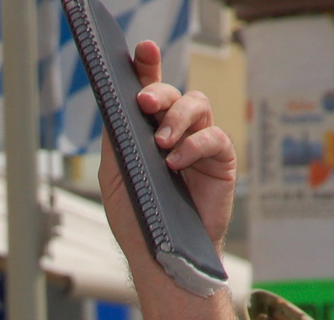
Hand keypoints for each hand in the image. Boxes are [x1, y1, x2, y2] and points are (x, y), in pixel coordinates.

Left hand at [98, 41, 235, 260]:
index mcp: (147, 133)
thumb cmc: (138, 219)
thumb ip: (116, 142)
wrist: (162, 255)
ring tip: (161, 143)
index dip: (147, 67)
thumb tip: (114, 107)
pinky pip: (213, 138)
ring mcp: (199, 144)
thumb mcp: (116, 178)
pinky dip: (194, 146)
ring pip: (197, 106)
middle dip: (159, 92)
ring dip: (177, 118)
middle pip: (173, 93)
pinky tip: (176, 162)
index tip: (143, 50)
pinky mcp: (220, 161)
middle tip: (145, 104)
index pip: (148, 92)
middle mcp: (175, 132)